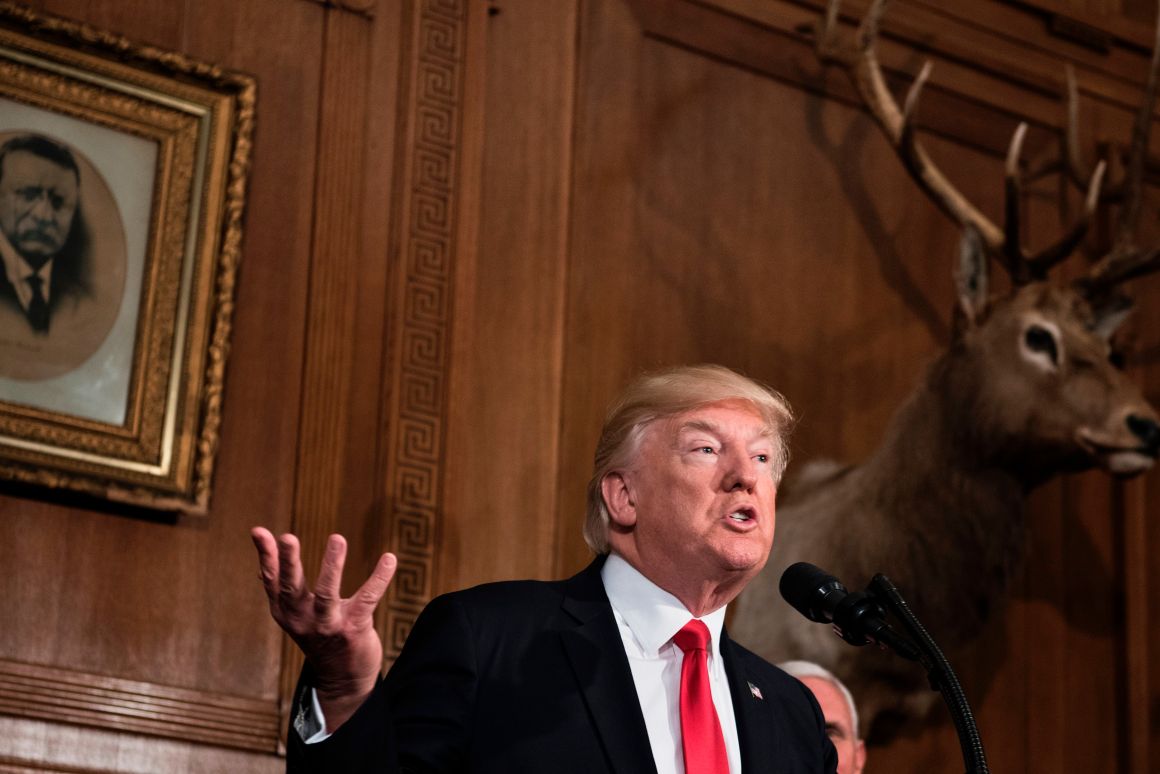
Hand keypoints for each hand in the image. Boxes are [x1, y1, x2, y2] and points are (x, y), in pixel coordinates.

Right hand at [251, 527, 397, 730]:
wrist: (342, 680)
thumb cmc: (319, 638)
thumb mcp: (295, 616)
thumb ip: (282, 592)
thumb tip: (261, 568)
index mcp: (286, 612)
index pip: (272, 581)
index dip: (266, 556)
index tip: (258, 531)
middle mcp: (303, 620)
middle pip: (292, 588)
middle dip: (289, 562)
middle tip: (288, 537)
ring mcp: (328, 625)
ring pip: (327, 594)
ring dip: (332, 566)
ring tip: (336, 538)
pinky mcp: (354, 629)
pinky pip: (368, 599)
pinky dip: (379, 578)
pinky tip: (389, 559)